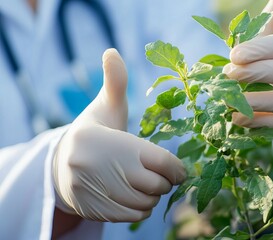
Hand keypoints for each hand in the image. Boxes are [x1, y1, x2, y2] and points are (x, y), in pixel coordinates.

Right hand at [52, 49, 185, 221]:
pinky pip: (133, 215)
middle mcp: (104, 168)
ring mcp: (98, 192)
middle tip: (159, 174)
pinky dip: (141, 208)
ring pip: (146, 203)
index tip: (178, 169)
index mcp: (113, 141)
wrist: (60, 165)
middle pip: (156, 185)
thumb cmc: (94, 132)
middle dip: (164, 181)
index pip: (162, 162)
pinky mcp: (96, 210)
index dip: (176, 168)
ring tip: (144, 183)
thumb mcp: (104, 107)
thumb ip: (115, 82)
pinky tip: (134, 195)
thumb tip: (112, 52)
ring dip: (153, 196)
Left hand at [223, 0, 272, 135]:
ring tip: (230, 102)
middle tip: (228, 75)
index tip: (233, 55)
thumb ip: (271, 19)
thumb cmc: (267, 65)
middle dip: (256, 74)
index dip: (258, 49)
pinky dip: (261, 124)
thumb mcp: (266, 42)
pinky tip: (240, 120)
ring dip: (256, 102)